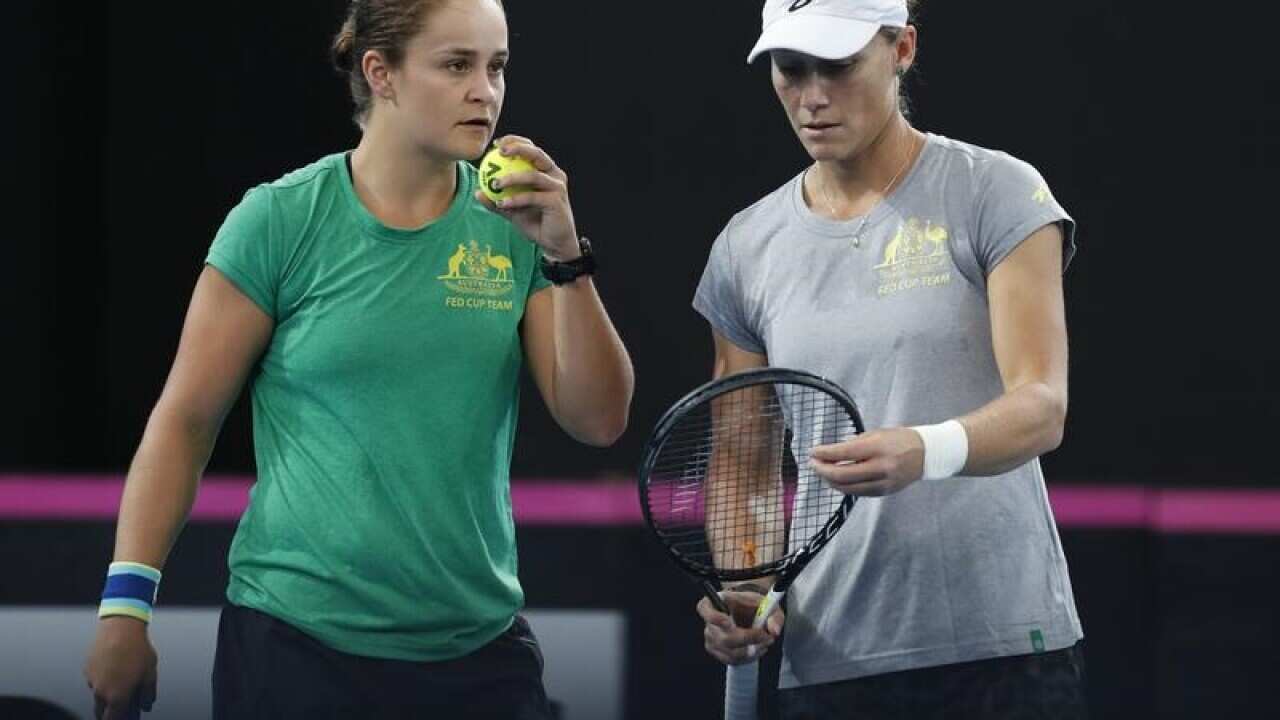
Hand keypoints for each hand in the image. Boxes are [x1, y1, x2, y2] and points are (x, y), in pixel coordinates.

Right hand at [84, 617, 157, 718]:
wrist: (120, 627)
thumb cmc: (137, 649)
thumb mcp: (150, 673)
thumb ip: (148, 694)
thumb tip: (146, 705)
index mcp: (117, 696)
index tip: (127, 718)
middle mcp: (101, 691)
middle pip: (102, 712)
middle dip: (112, 712)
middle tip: (124, 706)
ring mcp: (92, 680)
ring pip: (98, 695)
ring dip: (107, 695)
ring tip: (123, 681)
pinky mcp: (87, 669)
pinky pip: (95, 680)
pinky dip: (103, 680)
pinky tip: (115, 668)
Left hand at [473, 135, 579, 260]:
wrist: (554, 243)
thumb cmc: (536, 222)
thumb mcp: (513, 210)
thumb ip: (497, 200)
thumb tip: (478, 191)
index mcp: (546, 171)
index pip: (532, 149)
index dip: (515, 141)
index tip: (496, 144)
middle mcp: (554, 175)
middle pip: (537, 154)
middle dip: (518, 148)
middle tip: (499, 152)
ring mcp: (557, 187)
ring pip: (533, 175)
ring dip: (512, 178)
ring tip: (495, 183)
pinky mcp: (557, 201)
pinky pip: (533, 197)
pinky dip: (516, 199)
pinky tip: (502, 203)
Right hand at [696, 588, 784, 665]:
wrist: (747, 613)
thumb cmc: (751, 605)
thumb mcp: (765, 603)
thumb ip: (773, 614)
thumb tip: (773, 631)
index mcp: (716, 602)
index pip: (704, 609)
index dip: (714, 617)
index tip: (729, 622)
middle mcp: (709, 622)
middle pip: (723, 638)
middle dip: (748, 640)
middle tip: (766, 636)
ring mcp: (711, 639)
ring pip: (730, 652)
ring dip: (751, 651)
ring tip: (765, 642)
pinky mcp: (717, 651)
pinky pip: (732, 660)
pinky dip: (748, 657)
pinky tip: (757, 649)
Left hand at [810, 427, 925, 495]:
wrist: (926, 454)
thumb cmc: (898, 439)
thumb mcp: (876, 433)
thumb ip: (854, 444)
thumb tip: (830, 454)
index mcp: (878, 447)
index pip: (844, 453)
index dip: (824, 453)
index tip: (812, 451)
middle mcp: (881, 467)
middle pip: (842, 474)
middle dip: (823, 470)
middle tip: (813, 464)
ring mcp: (884, 482)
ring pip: (848, 488)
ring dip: (831, 481)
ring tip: (822, 472)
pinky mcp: (885, 492)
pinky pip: (859, 492)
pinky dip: (844, 487)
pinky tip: (837, 480)